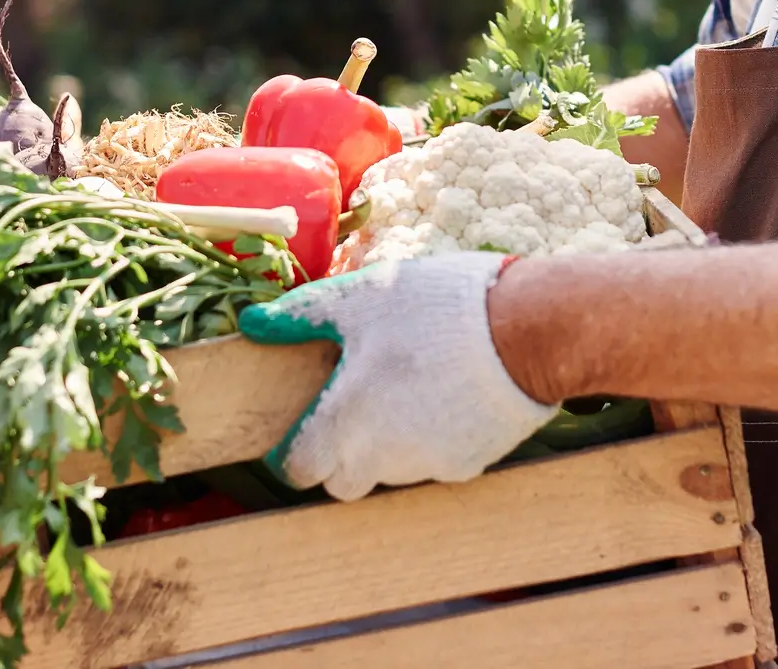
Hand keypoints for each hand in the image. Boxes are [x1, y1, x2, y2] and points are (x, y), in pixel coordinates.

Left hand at [238, 252, 558, 500]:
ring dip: (382, 446)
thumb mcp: (357, 298)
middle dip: (335, 453)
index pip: (296, 470)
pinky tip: (442, 396)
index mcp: (343, 424)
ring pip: (386, 473)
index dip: (290, 450)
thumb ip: (298, 317)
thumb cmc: (433, 311)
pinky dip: (427, 440)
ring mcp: (426, 469)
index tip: (299, 421)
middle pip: (339, 480)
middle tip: (348, 404)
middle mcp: (379, 460)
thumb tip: (251, 324)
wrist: (527, 332)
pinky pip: (431, 464)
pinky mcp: (467, 467)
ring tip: (399, 389)